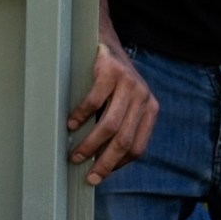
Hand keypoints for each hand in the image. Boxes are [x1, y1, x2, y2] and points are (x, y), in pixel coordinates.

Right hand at [65, 42, 157, 185]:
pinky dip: (80, 116)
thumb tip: (102, 161)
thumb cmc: (110, 80)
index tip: (99, 175)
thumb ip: (121, 126)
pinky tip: (70, 125)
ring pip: (109, 126)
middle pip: (124, 141)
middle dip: (104, 163)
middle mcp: (143, 97)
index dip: (118, 165)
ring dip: (90, 145)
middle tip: (88, 176)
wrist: (104, 42)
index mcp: (149, 109)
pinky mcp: (111, 72)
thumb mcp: (124, 104)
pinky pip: (94, 102)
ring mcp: (129, 83)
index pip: (137, 147)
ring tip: (75, 155)